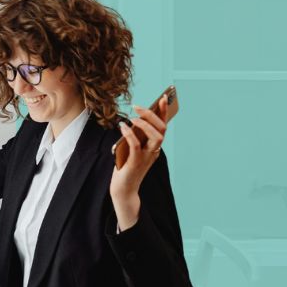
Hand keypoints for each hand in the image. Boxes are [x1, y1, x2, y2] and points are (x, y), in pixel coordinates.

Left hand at [110, 95, 168, 230]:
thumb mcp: (132, 150)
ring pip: (155, 137)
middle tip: (138, 107)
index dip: (164, 112)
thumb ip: (135, 137)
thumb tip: (131, 121)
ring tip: (132, 116)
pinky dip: (130, 134)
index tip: (163, 97)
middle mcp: (153, 152)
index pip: (162, 126)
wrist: (123, 190)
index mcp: (154, 147)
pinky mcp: (136, 163)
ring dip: (145, 124)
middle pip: (161, 130)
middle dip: (152, 115)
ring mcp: (146, 158)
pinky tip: (123, 126)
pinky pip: (136, 145)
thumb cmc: (126, 168)